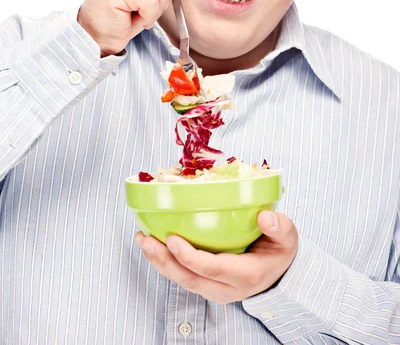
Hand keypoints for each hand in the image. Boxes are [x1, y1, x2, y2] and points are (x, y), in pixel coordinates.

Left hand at [135, 211, 297, 304]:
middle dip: (164, 260)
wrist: (280, 272)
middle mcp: (228, 288)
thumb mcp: (288, 237)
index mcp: (247, 275)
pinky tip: (152, 243)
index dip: (190, 256)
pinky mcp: (207, 285)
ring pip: (182, 280)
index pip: (214, 269)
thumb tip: (265, 216)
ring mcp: (215, 290)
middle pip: (190, 278)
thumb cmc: (280, 250)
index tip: (173, 238)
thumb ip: (280, 227)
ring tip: (142, 239)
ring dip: (159, 261)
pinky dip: (165, 261)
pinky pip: (182, 276)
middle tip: (145, 238)